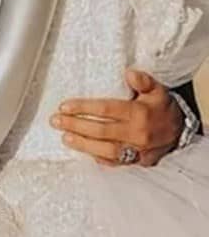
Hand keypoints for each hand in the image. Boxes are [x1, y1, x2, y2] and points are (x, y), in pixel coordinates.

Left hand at [51, 69, 182, 166]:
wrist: (180, 132)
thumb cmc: (162, 108)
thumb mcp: (157, 90)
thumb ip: (143, 81)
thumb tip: (129, 73)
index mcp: (140, 113)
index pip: (107, 110)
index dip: (84, 107)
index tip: (65, 106)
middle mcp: (137, 134)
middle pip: (101, 131)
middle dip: (76, 126)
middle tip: (56, 121)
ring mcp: (137, 150)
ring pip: (106, 150)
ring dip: (83, 144)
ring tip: (65, 137)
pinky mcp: (137, 162)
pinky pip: (114, 163)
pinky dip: (97, 158)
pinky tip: (83, 150)